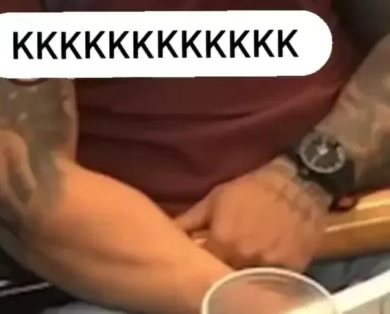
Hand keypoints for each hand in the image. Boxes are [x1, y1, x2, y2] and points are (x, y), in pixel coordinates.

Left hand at [176, 157, 331, 271]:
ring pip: (249, 283)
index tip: (202, 261)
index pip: (203, 268)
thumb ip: (190, 221)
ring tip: (243, 264)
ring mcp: (270, 267)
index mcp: (223, 242)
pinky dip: (266, 279)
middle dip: (222, 271)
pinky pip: (273, 283)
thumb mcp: (216, 198)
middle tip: (223, 261)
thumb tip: (168, 233)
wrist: (298, 184)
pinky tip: (263, 265)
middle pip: (226, 278)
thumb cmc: (252, 188)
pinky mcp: (292, 272)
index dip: (202, 265)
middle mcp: (245, 259)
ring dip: (244, 275)